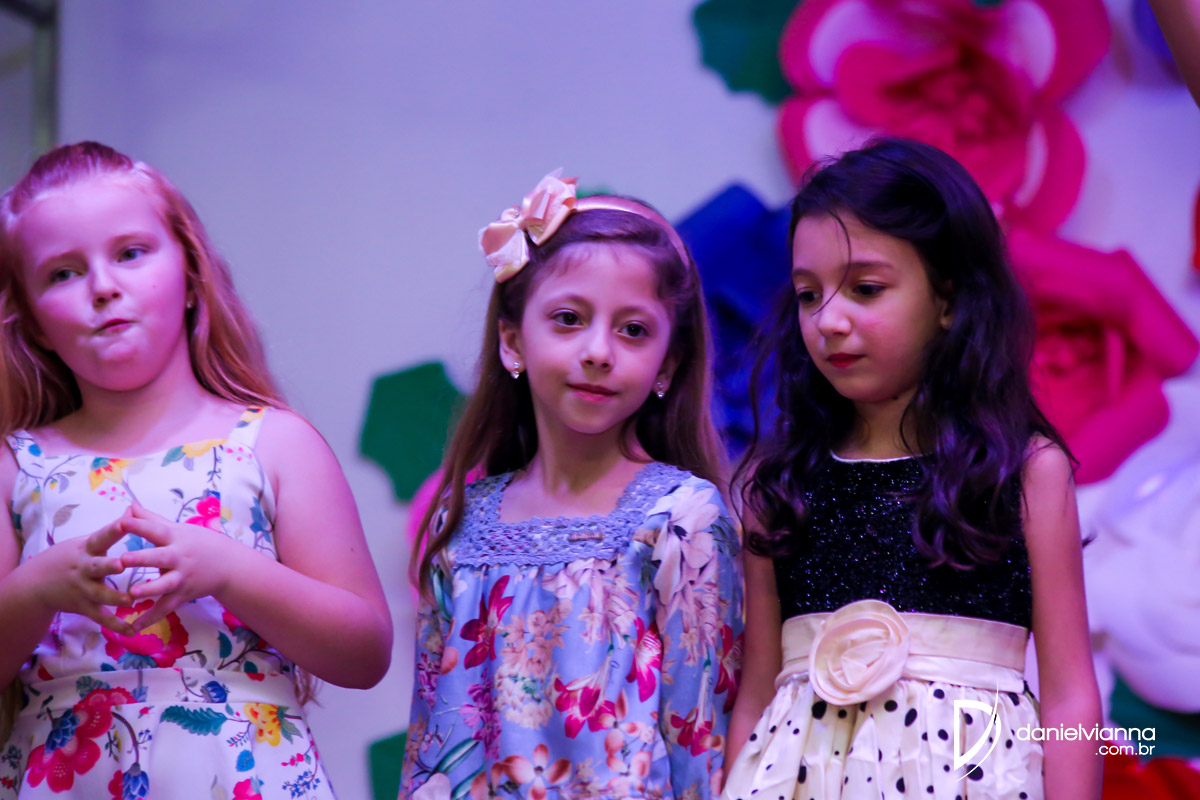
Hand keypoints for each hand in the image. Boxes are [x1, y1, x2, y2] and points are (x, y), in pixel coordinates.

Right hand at [28, 509, 135, 633]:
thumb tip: (135, 508)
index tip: (127, 520)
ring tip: (130, 600)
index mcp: (88, 549)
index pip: (102, 536)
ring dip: (115, 597)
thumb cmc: (71, 557)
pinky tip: (133, 630)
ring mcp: (84, 589)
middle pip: (97, 566)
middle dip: (109, 565)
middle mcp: (85, 569)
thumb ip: (112, 529)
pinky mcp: (84, 607)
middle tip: (122, 563)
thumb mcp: (86, 540)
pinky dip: (117, 625)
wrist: (36, 584)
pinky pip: (102, 618)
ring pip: (100, 594)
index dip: (114, 529)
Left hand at [119, 503, 237, 630]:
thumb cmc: (198, 543)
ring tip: (133, 594)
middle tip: (123, 559)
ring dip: (149, 590)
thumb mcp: (177, 528)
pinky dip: (150, 618)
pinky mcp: (183, 595)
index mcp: (174, 538)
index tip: (123, 521)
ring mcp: (181, 578)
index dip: (140, 525)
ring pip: (164, 585)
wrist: (230, 565)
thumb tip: (130, 505)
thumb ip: (150, 519)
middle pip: (158, 557)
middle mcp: (178, 557)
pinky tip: (133, 627)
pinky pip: (165, 608)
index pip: (155, 530)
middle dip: (142, 559)